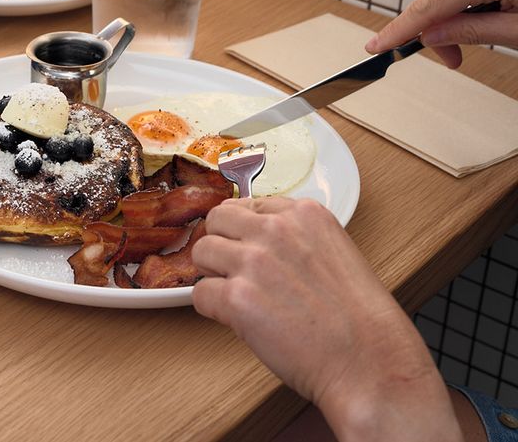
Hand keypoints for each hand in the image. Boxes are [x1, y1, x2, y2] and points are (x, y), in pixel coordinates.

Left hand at [192, 197, 460, 441]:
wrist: (371, 364)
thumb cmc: (361, 322)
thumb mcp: (338, 255)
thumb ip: (298, 240)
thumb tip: (261, 242)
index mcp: (305, 214)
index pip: (249, 205)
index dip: (246, 232)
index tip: (252, 250)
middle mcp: (276, 230)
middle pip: (218, 219)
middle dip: (222, 245)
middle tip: (236, 272)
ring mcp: (254, 261)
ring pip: (201, 252)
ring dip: (214, 276)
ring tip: (240, 298)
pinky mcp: (237, 298)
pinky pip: (199, 294)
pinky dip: (212, 309)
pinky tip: (238, 321)